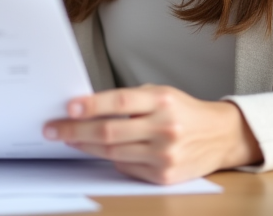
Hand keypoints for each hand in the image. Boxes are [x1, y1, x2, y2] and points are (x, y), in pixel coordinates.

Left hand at [43, 85, 261, 183]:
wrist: (220, 136)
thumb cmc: (183, 111)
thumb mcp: (160, 95)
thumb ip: (129, 101)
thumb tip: (87, 108)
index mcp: (162, 101)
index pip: (121, 101)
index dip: (92, 104)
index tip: (68, 106)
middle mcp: (164, 128)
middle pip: (110, 131)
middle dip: (76, 130)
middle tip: (53, 129)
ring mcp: (165, 155)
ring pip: (113, 152)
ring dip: (85, 146)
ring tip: (67, 139)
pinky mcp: (164, 176)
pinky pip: (126, 168)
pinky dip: (108, 159)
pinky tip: (95, 150)